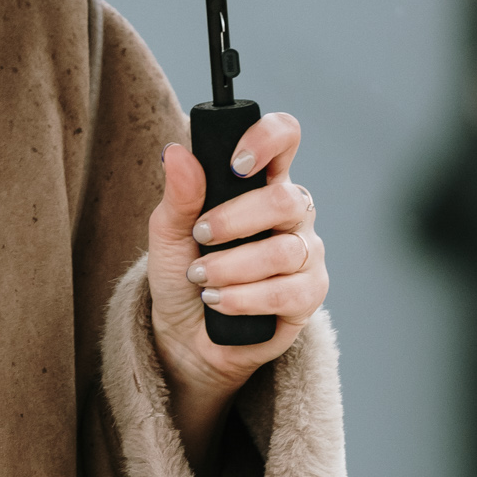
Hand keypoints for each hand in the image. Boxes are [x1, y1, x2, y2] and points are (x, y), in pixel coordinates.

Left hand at [147, 112, 328, 476]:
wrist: (184, 337)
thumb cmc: (182, 276)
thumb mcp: (168, 235)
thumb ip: (178, 196)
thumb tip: (177, 153)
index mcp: (261, 183)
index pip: (284, 139)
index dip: (268, 139)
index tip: (236, 163)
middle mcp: (291, 214)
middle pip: (286, 199)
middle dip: (235, 220)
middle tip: (200, 237)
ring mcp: (305, 254)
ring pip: (284, 251)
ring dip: (232, 267)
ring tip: (201, 279)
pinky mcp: (308, 295)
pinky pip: (288, 292)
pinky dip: (245, 298)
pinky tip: (219, 302)